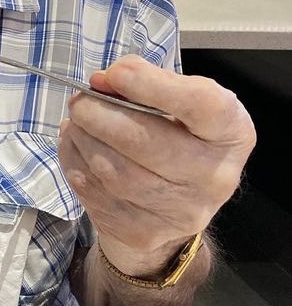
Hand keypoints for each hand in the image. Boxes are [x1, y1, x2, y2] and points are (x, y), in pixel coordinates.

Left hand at [59, 54, 255, 276]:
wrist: (174, 205)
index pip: (201, 106)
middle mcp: (213, 177)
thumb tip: (102, 81)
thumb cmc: (178, 138)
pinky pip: (96, 193)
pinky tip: (76, 147)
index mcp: (229, 133)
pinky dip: (75, 163)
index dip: (153, 86)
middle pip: (145, 142)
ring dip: (82, 139)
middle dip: (100, 114)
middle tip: (79, 100)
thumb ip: (148, 82)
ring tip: (76, 122)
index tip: (115, 73)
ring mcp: (180, 212)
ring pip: (113, 170)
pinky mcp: (144, 231)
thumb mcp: (180, 103)